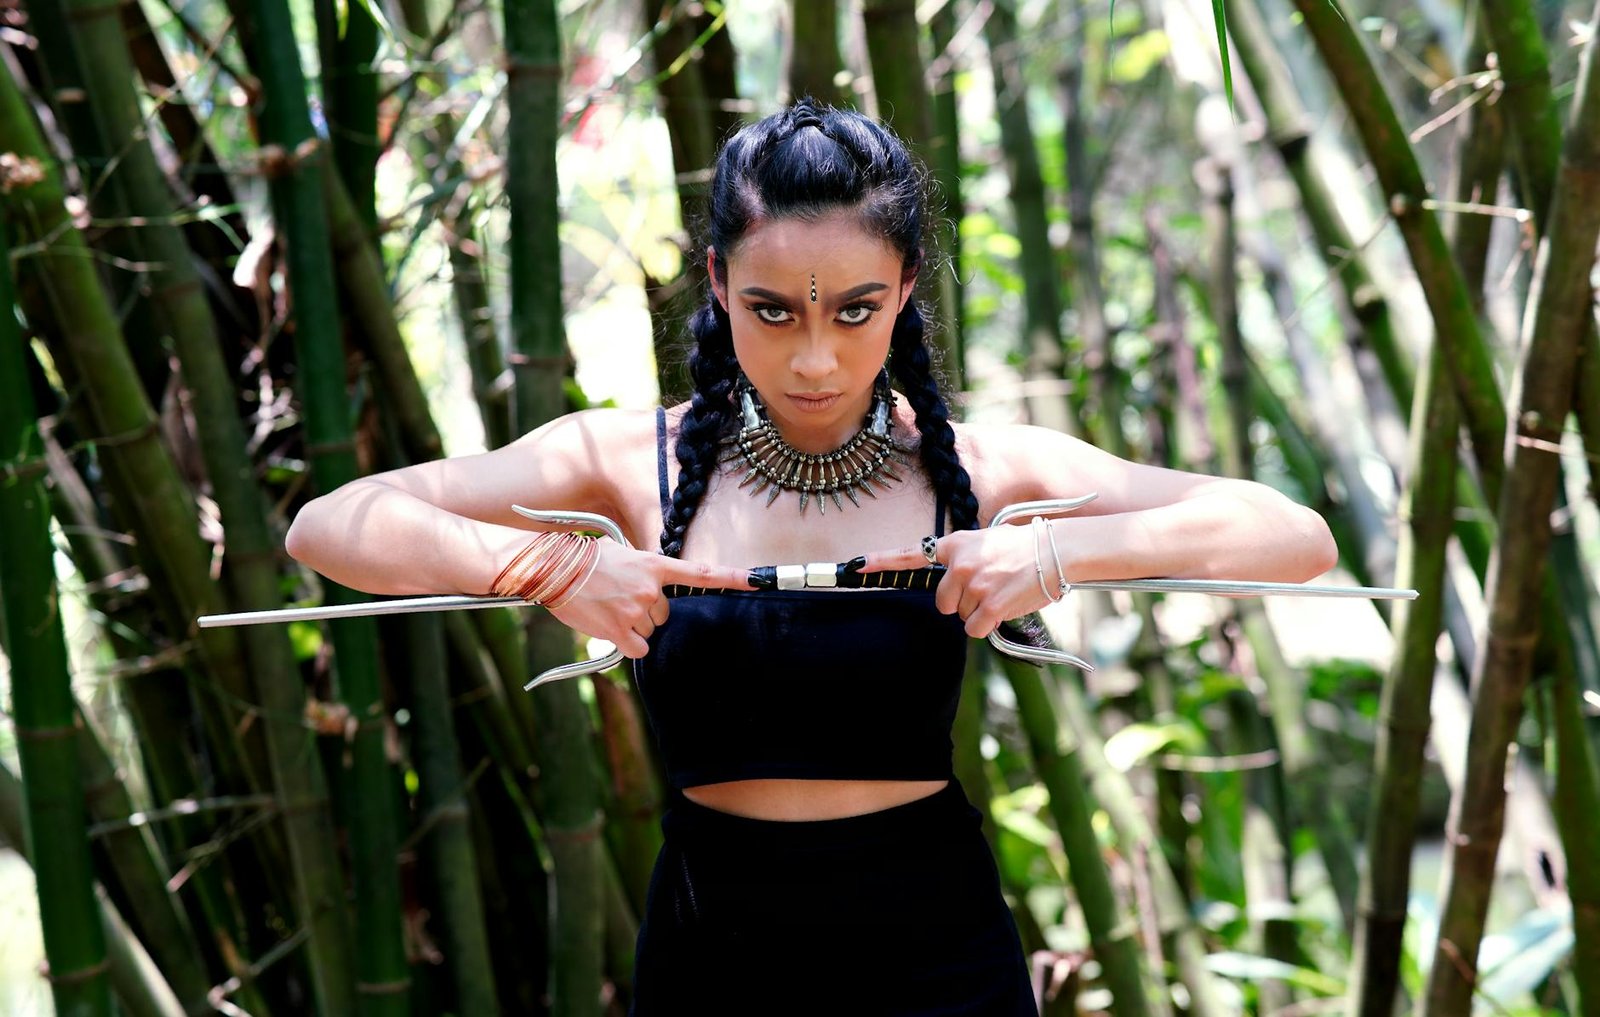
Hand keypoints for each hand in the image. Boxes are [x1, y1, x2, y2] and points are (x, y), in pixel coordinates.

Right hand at [545, 540, 752, 657]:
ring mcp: (636, 610)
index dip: (733, 578)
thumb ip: (644, 571)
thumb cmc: (584, 559)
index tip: (759, 580)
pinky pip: (638, 647)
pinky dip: (626, 643)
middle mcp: (650, 588)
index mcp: (654, 565)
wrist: (554, 569)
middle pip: (663, 613)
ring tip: (607, 606)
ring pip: (649, 630)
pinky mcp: (619, 630)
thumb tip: (652, 592)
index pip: (702, 573)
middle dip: (645, 610)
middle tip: (619, 596)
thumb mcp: (622, 554)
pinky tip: (608, 626)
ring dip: (631, 624)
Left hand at [854, 523, 1064, 638]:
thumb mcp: (986, 541)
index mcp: (955, 545)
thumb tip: (953, 582)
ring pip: (961, 617)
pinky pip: (975, 628)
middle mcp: (960, 565)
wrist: (1056, 551)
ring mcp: (975, 586)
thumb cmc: (1024, 547)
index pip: (910, 554)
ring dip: (978, 612)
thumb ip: (962, 558)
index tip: (856, 566)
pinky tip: (1004, 607)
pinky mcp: (990, 605)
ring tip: (1001, 592)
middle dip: (960, 602)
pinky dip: (987, 625)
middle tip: (986, 588)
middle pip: (942, 602)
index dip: (880, 562)